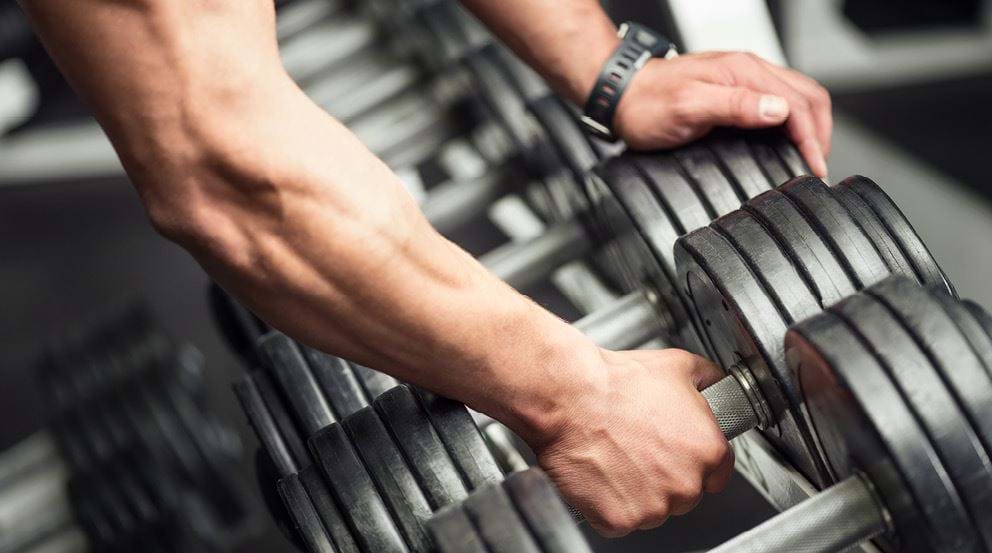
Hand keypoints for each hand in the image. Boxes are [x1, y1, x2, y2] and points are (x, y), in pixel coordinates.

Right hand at [530, 348, 732, 536]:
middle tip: (639, 449)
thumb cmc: (616, 383)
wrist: (570, 397)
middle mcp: (686, 484)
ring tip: (618, 458)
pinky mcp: (620, 520)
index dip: (695, 460)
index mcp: (708, 450)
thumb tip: (716, 383)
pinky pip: (620, 520)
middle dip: (666, 476)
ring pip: (653, 510)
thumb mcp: (678, 365)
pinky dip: (609, 504)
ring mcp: (653, 507)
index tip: (677, 453)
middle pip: (685, 494)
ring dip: (639, 493)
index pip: (718, 472)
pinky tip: (602, 474)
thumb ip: (709, 378)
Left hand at [612, 51, 831, 176]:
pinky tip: (789, 142)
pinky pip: (778, 103)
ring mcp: (744, 80)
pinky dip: (794, 123)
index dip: (811, 138)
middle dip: (820, 132)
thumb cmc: (647, 104)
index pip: (798, 102)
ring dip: (811, 126)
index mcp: (744, 72)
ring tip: (811, 156)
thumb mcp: (690, 107)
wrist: (622, 96)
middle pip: (807, 96)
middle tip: (818, 166)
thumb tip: (778, 111)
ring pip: (797, 97)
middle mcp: (748, 71)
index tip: (814, 167)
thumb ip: (735, 107)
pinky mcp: (736, 92)